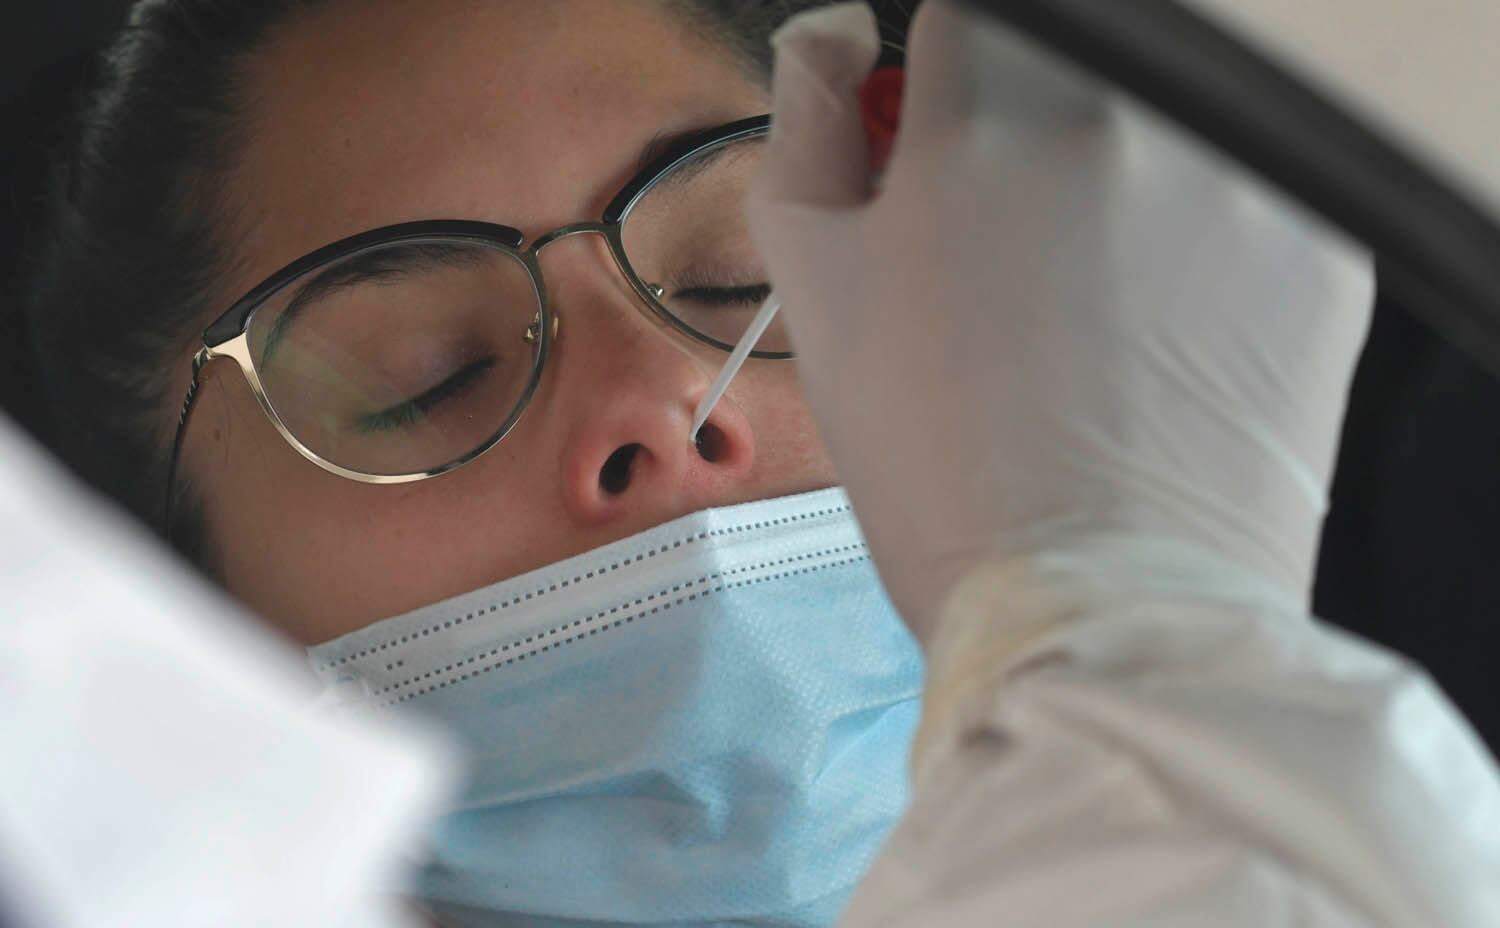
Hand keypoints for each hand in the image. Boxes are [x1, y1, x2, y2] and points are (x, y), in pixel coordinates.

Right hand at [749, 0, 1373, 638]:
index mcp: (990, 113)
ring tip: (1091, 325)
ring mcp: (1243, 180)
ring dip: (1122, 192)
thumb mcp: (820, 299)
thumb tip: (832, 48)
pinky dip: (1205, 253)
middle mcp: (1130, 117)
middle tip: (1011, 264)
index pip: (968, 16)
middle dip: (1033, 140)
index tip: (948, 167)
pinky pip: (1247, 207)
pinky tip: (1162, 349)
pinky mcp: (1322, 253)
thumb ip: (805, 134)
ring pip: (1162, 138)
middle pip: (1071, 70)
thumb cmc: (940, 472)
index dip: (947, 100)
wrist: (1096, 612)